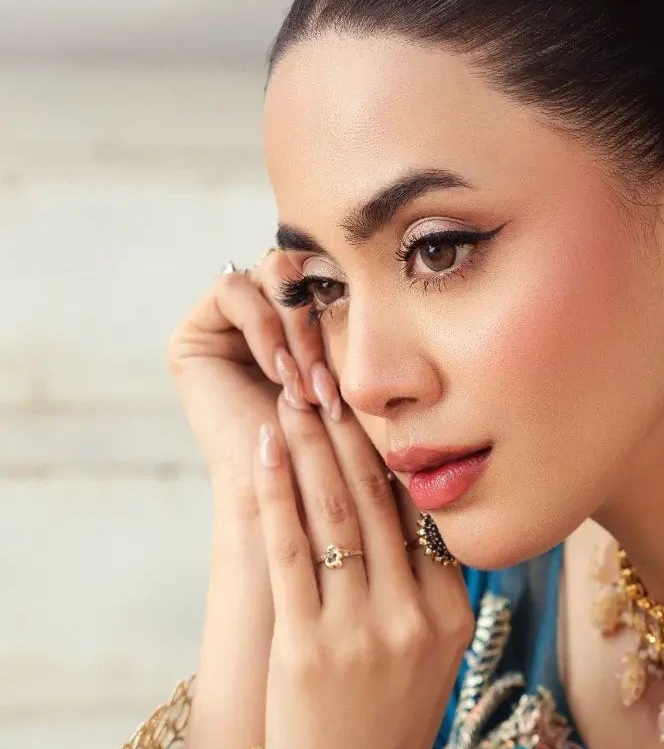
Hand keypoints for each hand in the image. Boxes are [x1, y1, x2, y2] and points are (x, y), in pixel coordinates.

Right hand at [166, 251, 341, 506]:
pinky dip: (262, 325)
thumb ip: (357, 318)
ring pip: (269, 273)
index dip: (342, 311)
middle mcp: (261, 324)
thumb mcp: (358, 372)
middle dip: (317, 322)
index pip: (325, 276)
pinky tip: (279, 373)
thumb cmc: (338, 449)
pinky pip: (232, 287)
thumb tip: (384, 250)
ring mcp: (225, 329)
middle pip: (296, 268)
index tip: (352, 374)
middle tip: (327, 383)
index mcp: (300, 329)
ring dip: (294, 328)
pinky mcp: (194, 336)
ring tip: (303, 384)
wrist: (293, 498)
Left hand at [251, 397, 475, 748]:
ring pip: (337, 511)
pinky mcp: (310, 646)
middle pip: (381, 497)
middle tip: (327, 362)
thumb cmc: (379, 743)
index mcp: (453, 615)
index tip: (373, 395)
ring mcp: (364, 631)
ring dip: (310, 440)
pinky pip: (291, 548)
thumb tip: (409, 529)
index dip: (395, 445)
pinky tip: (265, 447)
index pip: (423, 511)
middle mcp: (416, 616)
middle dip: (350, 424)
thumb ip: (426, 599)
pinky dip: (276, 490)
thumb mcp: (428, 666)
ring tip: (293, 387)